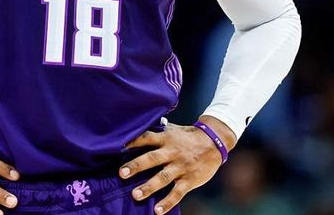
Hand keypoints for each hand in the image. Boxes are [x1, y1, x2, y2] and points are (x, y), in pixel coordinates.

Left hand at [119, 119, 234, 213]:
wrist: (214, 142)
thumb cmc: (188, 136)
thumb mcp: (173, 129)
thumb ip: (157, 131)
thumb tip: (137, 128)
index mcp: (167, 138)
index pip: (147, 138)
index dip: (133, 141)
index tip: (119, 147)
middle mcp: (172, 152)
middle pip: (152, 159)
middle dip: (137, 166)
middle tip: (121, 173)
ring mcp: (181, 167)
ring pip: (163, 178)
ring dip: (149, 187)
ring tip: (136, 195)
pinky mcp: (190, 180)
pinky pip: (178, 192)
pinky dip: (168, 202)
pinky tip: (157, 210)